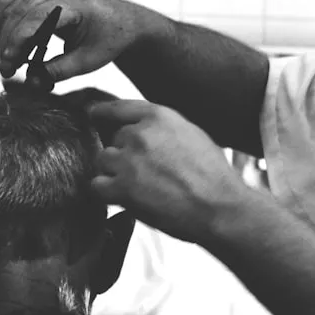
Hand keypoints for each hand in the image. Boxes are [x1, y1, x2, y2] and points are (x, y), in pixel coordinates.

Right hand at [0, 0, 152, 86]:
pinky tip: (10, 47)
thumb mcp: (88, 61)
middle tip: (4, 70)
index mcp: (75, 1)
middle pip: (18, 11)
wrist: (124, 23)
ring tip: (8, 62)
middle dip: (6, 42)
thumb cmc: (110, 40)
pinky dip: (7, 25)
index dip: (16, 40)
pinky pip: (14, 4)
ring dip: (3, 34)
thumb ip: (58, 71)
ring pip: (10, 6)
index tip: (7, 63)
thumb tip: (30, 82)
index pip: (35, 17)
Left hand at [88, 100, 252, 246]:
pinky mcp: (123, 188)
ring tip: (139, 187)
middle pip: (113, 139)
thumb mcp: (192, 134)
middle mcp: (140, 134)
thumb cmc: (213, 175)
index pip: (118, 108)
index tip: (93, 114)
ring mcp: (129, 161)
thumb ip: (163, 128)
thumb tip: (144, 131)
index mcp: (159, 116)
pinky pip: (97, 185)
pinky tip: (123, 198)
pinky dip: (107, 193)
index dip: (102, 112)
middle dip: (124, 154)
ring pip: (104, 160)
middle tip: (146, 174)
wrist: (220, 206)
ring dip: (114, 173)